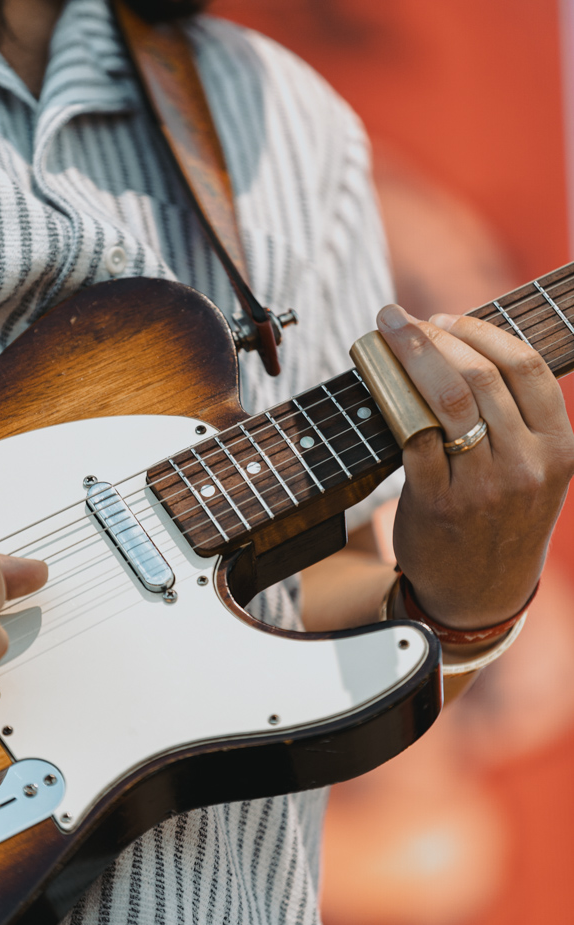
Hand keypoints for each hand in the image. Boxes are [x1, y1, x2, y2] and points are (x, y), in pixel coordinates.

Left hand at [376, 305, 573, 629]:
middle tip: (401, 320)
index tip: (447, 317)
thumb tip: (461, 345)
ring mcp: (484, 487)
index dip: (481, 331)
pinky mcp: (440, 504)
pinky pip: (414, 439)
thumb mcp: (535, 470)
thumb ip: (516, 418)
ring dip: (411, 358)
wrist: (481, 594)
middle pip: (481, 376)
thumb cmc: (503, 519)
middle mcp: (527, 464)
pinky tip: (381, 386)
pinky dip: (394, 405)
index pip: (526, 367)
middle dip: (434, 335)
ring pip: (447, 400)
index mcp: (558, 447)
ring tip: (388, 338)